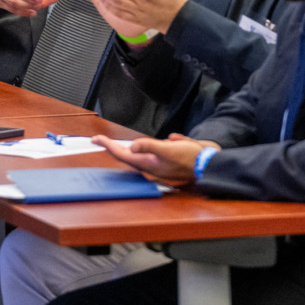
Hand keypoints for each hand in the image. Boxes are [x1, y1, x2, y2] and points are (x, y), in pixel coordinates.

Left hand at [95, 133, 212, 185]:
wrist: (209, 165)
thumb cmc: (190, 159)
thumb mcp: (168, 150)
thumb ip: (149, 147)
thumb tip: (131, 147)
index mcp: (148, 164)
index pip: (122, 154)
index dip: (108, 145)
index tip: (95, 139)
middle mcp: (152, 165)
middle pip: (128, 156)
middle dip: (114, 147)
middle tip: (101, 141)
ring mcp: (161, 164)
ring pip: (143, 154)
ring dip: (132, 148)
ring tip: (121, 144)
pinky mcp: (171, 160)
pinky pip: (162, 149)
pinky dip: (162, 144)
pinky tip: (172, 139)